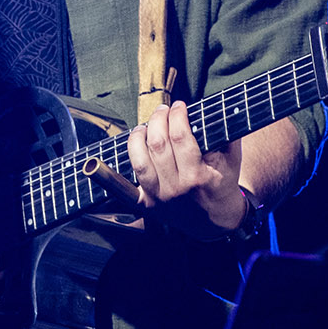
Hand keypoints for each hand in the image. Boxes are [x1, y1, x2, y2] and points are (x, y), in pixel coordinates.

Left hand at [120, 100, 247, 240]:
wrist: (218, 223)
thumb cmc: (223, 184)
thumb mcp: (232, 160)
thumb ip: (225, 134)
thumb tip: (217, 107)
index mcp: (198, 176)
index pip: (181, 137)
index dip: (177, 115)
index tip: (179, 105)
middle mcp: (176, 188)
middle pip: (158, 145)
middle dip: (158, 120)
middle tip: (163, 110)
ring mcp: (159, 197)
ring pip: (139, 161)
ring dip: (137, 137)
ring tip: (144, 127)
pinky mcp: (146, 205)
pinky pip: (123, 189)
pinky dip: (108, 177)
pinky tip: (95, 165)